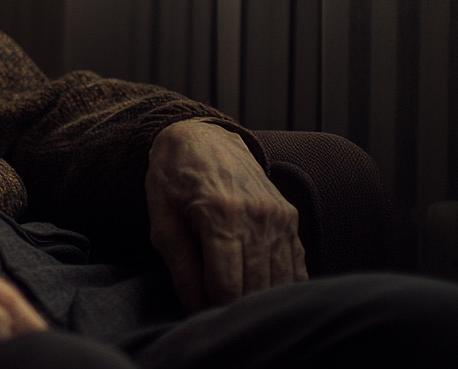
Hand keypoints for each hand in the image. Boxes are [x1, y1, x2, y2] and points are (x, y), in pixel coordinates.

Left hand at [146, 119, 306, 312]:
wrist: (200, 136)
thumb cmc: (173, 176)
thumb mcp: (161, 217)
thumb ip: (179, 265)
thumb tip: (194, 308)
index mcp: (220, 216)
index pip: (226, 287)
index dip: (213, 312)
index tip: (200, 321)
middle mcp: (258, 217)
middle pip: (256, 289)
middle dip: (235, 311)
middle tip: (218, 319)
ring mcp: (280, 218)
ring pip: (280, 283)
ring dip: (260, 303)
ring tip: (237, 309)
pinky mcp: (290, 219)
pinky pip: (296, 268)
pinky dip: (281, 288)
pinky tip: (262, 295)